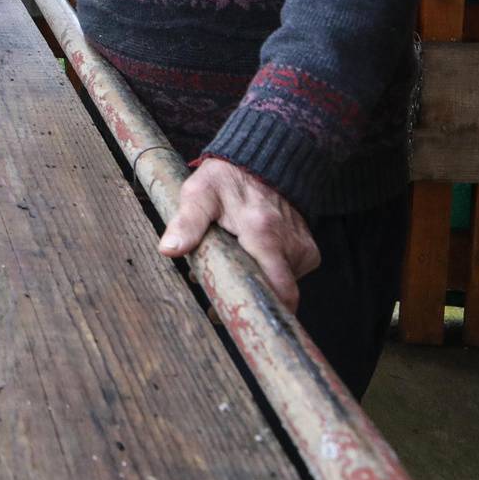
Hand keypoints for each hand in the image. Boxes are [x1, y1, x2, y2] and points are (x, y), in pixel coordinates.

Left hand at [158, 156, 319, 312]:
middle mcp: (290, 245)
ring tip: (231, 265)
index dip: (259, 311)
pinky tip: (251, 258)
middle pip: (275, 293)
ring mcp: (303, 249)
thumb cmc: (226, 179)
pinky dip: (269, 272)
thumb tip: (169, 250)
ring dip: (256, 282)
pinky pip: (289, 275)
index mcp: (263, 234)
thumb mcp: (199, 194)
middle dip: (248, 297)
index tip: (233, 318)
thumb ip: (187, 222)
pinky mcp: (309, 251)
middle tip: (218, 294)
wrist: (264, 161)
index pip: (279, 290)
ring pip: (280, 285)